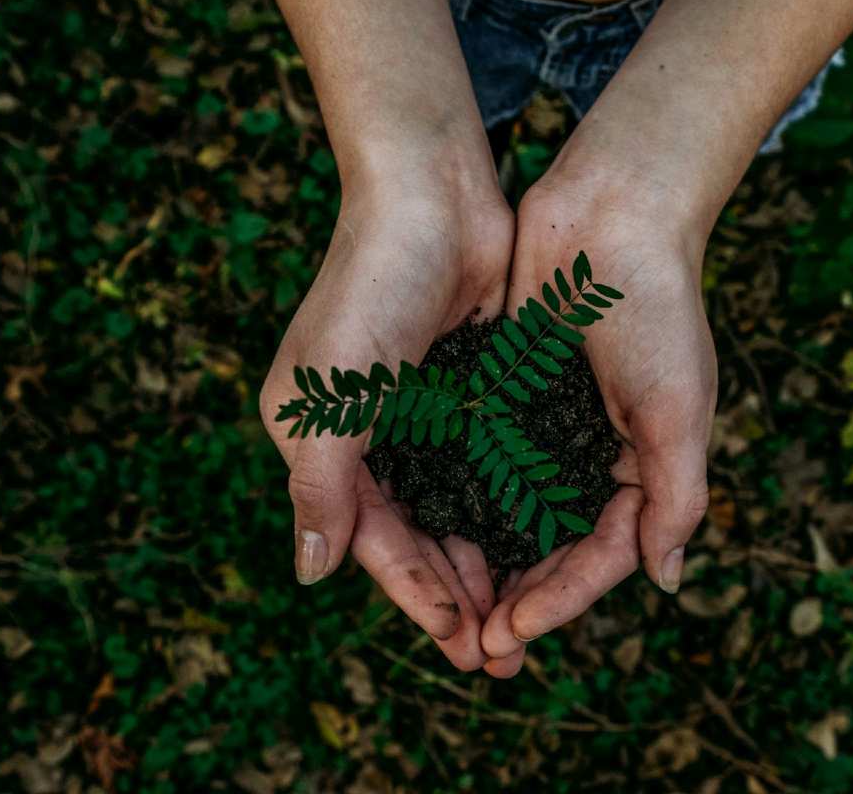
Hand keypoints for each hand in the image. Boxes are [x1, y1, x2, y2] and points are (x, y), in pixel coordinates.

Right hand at [259, 175, 513, 671]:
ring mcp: (425, 416)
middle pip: (419, 537)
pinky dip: (511, 509)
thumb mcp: (329, 396)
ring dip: (488, 563)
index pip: (375, 542)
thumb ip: (320, 487)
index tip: (461, 648)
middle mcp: (373, 437)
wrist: (432, 197)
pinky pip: (491, 467)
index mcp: (325, 444)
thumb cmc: (370, 289)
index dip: (417, 598)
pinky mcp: (472, 392)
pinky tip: (541, 545)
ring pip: (459, 511)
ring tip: (525, 617)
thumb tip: (311, 575)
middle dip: (458, 596)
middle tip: (502, 655)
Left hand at [479, 171, 716, 677]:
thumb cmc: (658, 309)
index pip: (600, 556)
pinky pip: (479, 461)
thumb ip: (677, 497)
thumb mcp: (680, 409)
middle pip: (550, 549)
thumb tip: (666, 581)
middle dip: (516, 599)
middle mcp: (591, 456)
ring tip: (447, 612)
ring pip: (508, 515)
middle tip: (475, 649)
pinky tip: (426, 532)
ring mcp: (545, 428)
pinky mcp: (505, 395)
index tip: (512, 633)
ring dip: (482, 564)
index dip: (560, 600)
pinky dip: (458, 500)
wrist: (612, 213)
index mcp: (641, 468)